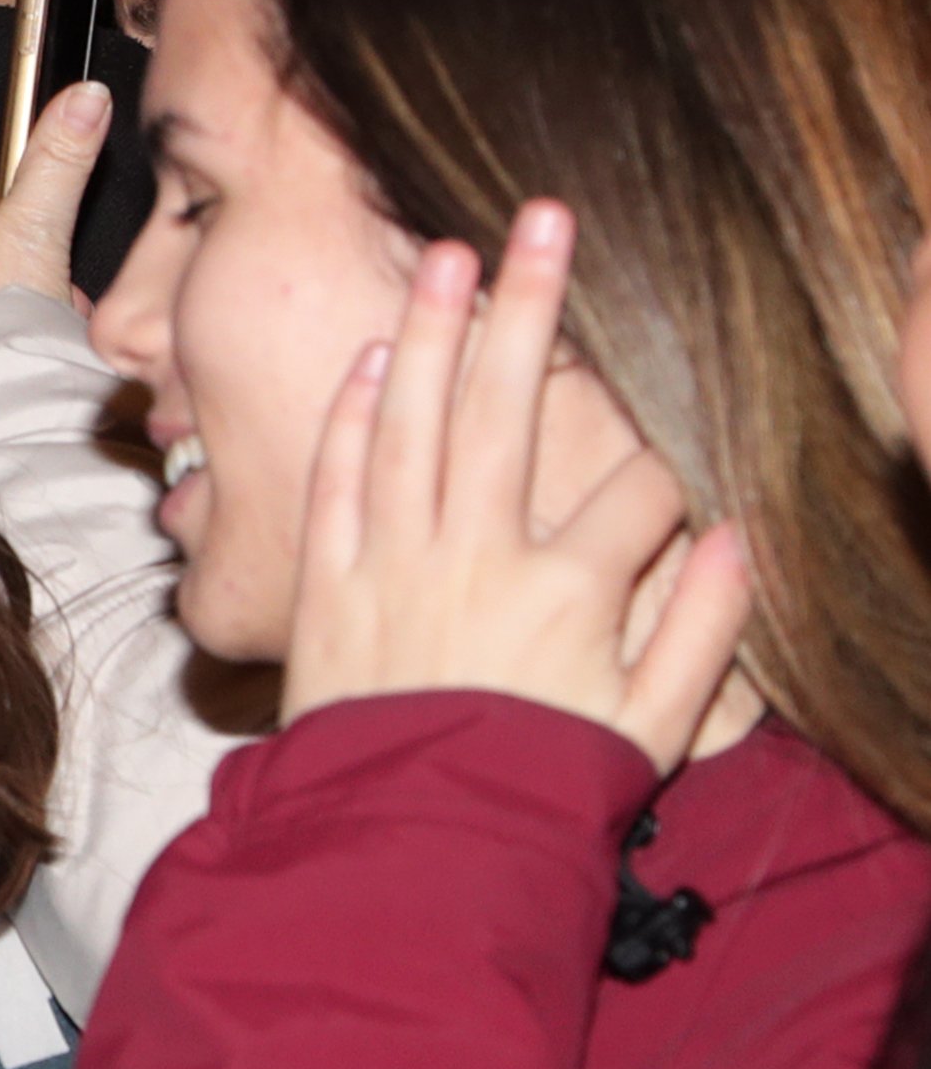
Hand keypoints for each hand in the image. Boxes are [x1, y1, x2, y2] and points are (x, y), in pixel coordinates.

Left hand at [281, 198, 748, 766]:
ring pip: (415, 424)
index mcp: (571, 591)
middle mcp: (478, 559)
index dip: (673, 466)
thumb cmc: (538, 792)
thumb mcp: (652, 728)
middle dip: (534, 304)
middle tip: (545, 216)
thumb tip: (742, 540)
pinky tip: (372, 359)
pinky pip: (336, 486)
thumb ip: (704, 631)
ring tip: (450, 251)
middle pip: (513, 406)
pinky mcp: (325, 589)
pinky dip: (351, 420)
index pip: (642, 490)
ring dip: (434, 333)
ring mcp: (394, 566)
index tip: (681, 458)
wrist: (409, 853)